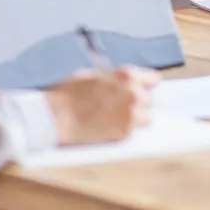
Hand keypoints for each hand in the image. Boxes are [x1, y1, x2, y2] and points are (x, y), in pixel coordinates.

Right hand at [44, 67, 158, 145]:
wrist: (56, 117)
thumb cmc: (69, 94)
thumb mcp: (94, 76)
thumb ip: (115, 80)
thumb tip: (124, 84)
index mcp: (127, 76)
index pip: (153, 79)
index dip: (145, 85)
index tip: (141, 90)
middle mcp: (134, 94)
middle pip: (149, 100)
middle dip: (138, 103)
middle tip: (120, 107)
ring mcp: (132, 115)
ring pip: (146, 118)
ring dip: (135, 119)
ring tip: (115, 120)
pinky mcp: (125, 133)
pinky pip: (133, 132)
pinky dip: (124, 131)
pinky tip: (108, 128)